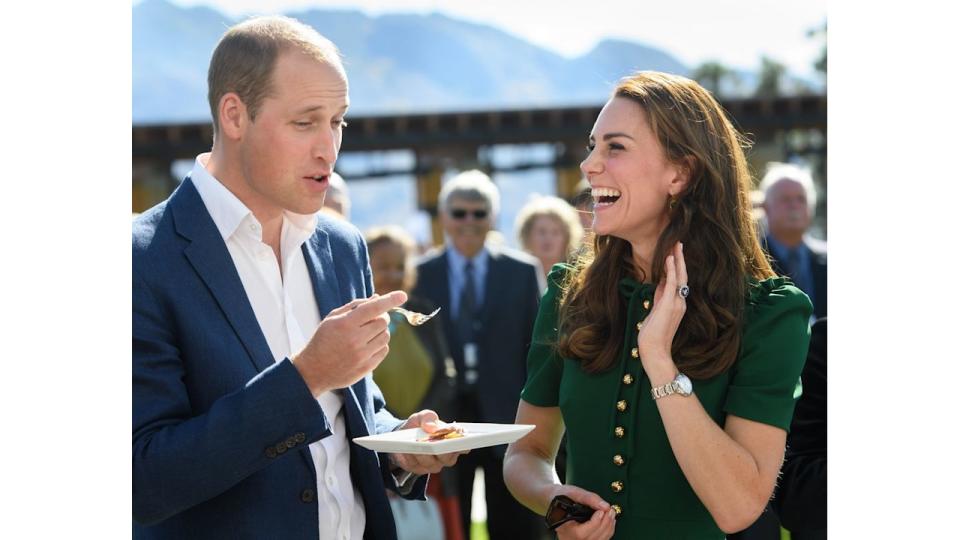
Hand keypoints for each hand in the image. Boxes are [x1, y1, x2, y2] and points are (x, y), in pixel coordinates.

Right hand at [292, 291, 406, 395]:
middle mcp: (355, 340)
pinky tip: (366, 346)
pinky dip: (379, 345)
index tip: (402, 295)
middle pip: (383, 322)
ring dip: (380, 332)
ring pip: (386, 336)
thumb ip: (355, 306)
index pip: (373, 308)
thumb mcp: (332, 319)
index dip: (389, 300)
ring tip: (366, 334)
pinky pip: (384, 350)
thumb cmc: (323, 340)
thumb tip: (377, 298)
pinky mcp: (366, 368)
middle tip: (371, 320)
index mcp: (345, 324)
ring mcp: (361, 355)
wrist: (313, 370)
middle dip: (381, 317)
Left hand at [388, 410, 467, 474]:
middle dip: (440, 450)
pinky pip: (416, 466)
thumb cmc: (420, 425)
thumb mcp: (423, 417)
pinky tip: (407, 449)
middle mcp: (446, 456)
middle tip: (434, 444)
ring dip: (423, 453)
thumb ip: (428, 418)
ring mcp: (433, 465)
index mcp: (453, 441)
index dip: (464, 446)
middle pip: (448, 458)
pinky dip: (411, 457)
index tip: (458, 441)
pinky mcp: (419, 469)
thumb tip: (432, 427)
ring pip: (431, 463)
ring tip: (415, 444)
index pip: (465, 447)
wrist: (402, 436)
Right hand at [549, 484, 616, 539]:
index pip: (581, 533)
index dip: (595, 522)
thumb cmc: (561, 497)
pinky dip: (607, 531)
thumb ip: (589, 498)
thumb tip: (604, 506)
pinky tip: (609, 521)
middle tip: (610, 510)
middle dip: (605, 524)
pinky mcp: (585, 539)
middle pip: (592, 538)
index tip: (602, 510)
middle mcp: (569, 538)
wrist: (555, 501)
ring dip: (608, 527)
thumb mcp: (572, 492)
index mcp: (563, 528)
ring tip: (611, 513)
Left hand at [636, 242, 687, 371]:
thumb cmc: (652, 335)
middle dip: (679, 259)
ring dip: (677, 260)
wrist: (654, 351)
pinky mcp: (669, 304)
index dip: (676, 266)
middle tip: (678, 243)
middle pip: (682, 275)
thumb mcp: (656, 312)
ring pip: (680, 276)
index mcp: (676, 304)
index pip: (678, 281)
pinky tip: (669, 258)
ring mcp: (676, 303)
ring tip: (676, 245)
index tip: (673, 253)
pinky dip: (671, 270)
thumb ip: (659, 298)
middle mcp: (680, 302)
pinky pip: (672, 283)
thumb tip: (659, 284)